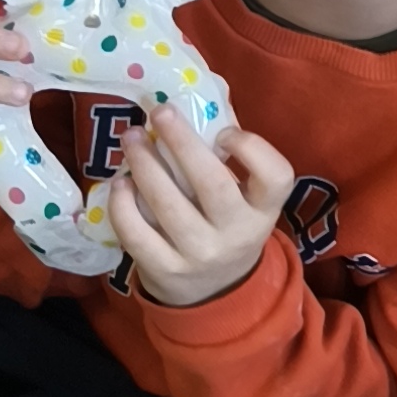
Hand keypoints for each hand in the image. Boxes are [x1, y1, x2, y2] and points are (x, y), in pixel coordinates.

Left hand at [105, 111, 294, 304]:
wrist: (212, 293)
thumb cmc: (225, 227)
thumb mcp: (244, 202)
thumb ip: (230, 162)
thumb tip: (198, 102)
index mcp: (263, 211)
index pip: (277, 177)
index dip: (253, 149)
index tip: (224, 133)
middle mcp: (238, 234)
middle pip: (213, 184)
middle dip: (181, 142)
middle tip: (159, 113)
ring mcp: (200, 255)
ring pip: (167, 205)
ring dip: (143, 165)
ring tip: (130, 138)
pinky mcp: (165, 270)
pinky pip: (137, 232)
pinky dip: (123, 203)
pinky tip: (120, 182)